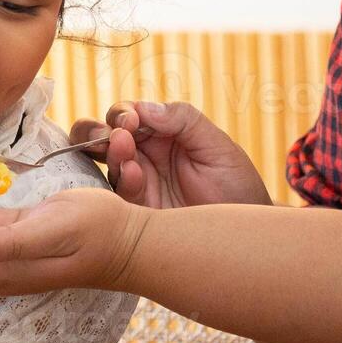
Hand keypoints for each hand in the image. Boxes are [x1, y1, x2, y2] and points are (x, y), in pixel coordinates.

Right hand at [74, 101, 270, 208]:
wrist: (244, 235)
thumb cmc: (237, 186)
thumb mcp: (217, 146)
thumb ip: (184, 120)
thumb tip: (143, 107)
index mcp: (161, 134)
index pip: (128, 115)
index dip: (122, 113)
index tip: (132, 119)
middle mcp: (143, 156)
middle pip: (101, 135)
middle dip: (97, 130)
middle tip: (115, 133)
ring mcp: (137, 183)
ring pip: (103, 163)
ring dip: (110, 152)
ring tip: (125, 149)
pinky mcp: (136, 211)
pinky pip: (118, 193)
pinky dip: (123, 180)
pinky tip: (137, 175)